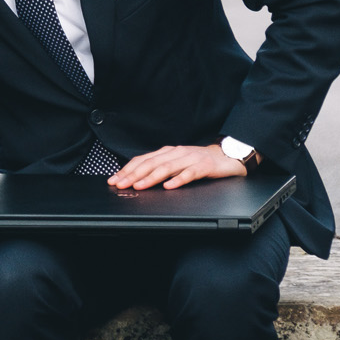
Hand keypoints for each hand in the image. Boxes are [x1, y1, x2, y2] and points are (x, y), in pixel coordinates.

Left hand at [106, 145, 247, 190]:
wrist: (226, 156)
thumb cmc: (198, 162)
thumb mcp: (176, 163)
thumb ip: (160, 169)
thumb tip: (137, 179)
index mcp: (167, 152)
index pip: (143, 160)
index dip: (127, 169)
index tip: (114, 179)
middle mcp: (176, 153)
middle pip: (151, 163)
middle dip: (133, 174)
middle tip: (121, 184)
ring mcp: (190, 159)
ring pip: (167, 168)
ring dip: (151, 178)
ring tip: (139, 186)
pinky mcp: (204, 167)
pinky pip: (189, 173)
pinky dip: (178, 180)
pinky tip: (169, 186)